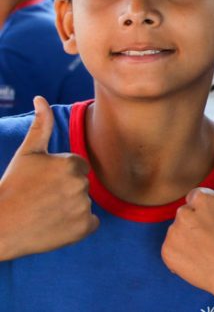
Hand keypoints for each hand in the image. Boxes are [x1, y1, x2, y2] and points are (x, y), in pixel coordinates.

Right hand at [0, 96, 96, 259]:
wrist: (0, 226)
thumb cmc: (13, 186)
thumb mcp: (27, 153)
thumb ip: (41, 125)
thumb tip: (41, 98)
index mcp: (72, 164)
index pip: (79, 167)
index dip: (60, 175)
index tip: (42, 183)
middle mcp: (81, 185)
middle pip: (82, 185)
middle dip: (66, 190)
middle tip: (42, 198)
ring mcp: (83, 208)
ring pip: (85, 203)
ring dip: (70, 208)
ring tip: (45, 211)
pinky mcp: (83, 229)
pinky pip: (90, 223)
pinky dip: (77, 226)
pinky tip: (55, 225)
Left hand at [162, 143, 213, 302]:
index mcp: (200, 197)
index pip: (198, 199)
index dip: (213, 212)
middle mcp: (183, 213)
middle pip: (188, 214)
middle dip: (199, 223)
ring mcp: (173, 235)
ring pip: (179, 231)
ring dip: (190, 238)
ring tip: (209, 249)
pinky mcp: (167, 254)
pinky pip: (171, 249)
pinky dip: (181, 254)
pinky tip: (198, 259)